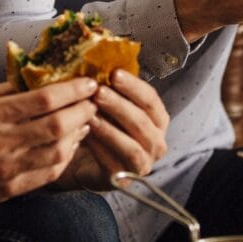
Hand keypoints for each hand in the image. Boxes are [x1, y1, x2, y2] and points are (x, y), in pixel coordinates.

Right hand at [0, 79, 97, 209]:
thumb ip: (7, 88)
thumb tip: (40, 72)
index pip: (44, 99)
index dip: (72, 90)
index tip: (88, 84)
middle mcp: (2, 142)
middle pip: (57, 125)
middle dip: (82, 112)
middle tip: (93, 102)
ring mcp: (7, 168)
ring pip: (58, 151)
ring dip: (78, 135)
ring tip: (85, 123)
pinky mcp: (9, 189)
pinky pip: (48, 174)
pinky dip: (64, 158)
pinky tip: (69, 146)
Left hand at [65, 71, 170, 188]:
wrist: (88, 161)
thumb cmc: (103, 126)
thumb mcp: (109, 105)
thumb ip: (110, 88)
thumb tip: (97, 62)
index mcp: (157, 119)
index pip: (151, 99)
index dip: (133, 86)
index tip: (114, 73)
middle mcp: (157, 142)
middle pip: (143, 121)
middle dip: (119, 105)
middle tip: (98, 91)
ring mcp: (144, 163)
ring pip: (133, 146)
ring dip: (110, 128)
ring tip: (90, 114)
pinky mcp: (125, 178)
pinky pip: (115, 163)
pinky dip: (100, 147)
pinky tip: (85, 134)